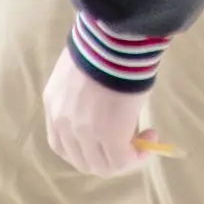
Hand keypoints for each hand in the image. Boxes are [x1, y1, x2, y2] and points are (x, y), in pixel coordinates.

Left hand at [39, 50, 154, 189]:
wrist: (114, 38)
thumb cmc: (102, 46)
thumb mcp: (84, 74)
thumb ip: (87, 97)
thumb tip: (109, 109)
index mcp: (53, 106)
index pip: (62, 145)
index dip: (86, 148)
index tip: (107, 137)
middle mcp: (63, 123)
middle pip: (82, 160)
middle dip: (107, 157)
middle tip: (131, 141)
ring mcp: (83, 132)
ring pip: (101, 166)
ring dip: (124, 159)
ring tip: (143, 140)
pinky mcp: (108, 136)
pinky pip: (120, 161)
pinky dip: (137, 157)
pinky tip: (150, 138)